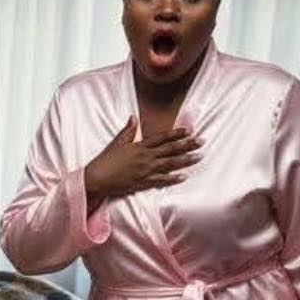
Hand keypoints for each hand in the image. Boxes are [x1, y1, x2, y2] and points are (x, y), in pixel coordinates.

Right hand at [84, 117, 201, 203]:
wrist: (96, 179)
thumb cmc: (105, 161)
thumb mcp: (116, 143)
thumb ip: (127, 131)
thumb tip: (134, 117)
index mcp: (139, 146)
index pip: (162, 138)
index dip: (176, 134)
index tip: (189, 130)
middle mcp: (145, 157)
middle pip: (170, 150)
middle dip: (188, 145)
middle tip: (202, 141)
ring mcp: (145, 170)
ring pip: (170, 164)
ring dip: (185, 160)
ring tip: (199, 156)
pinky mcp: (142, 183)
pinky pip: (161, 180)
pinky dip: (173, 178)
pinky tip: (184, 176)